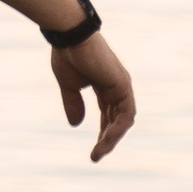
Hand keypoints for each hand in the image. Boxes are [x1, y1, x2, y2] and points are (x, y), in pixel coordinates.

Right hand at [53, 33, 135, 162]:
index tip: (93, 150)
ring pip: (123, 120)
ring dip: (111, 138)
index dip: (102, 132)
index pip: (108, 114)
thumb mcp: (69, 85)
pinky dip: (117, 129)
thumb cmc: (67, 54)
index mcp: (105, 85)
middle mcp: (117, 86)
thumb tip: (76, 125)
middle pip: (117, 119)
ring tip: (98, 153)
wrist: (69, 35)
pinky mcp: (123, 85)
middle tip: (96, 156)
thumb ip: (73, 104)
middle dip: (107, 139)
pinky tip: (106, 140)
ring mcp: (122, 86)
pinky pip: (125, 114)